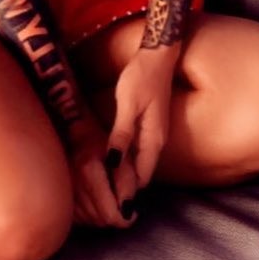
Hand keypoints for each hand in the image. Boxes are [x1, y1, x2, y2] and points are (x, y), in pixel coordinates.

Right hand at [67, 111, 139, 229]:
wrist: (77, 135)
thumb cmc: (104, 144)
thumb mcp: (123, 157)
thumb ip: (127, 183)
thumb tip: (128, 212)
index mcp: (89, 171)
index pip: (109, 214)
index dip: (125, 219)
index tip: (132, 212)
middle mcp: (73, 183)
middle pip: (100, 219)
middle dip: (115, 217)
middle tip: (123, 206)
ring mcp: (64, 190)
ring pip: (90, 221)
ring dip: (103, 217)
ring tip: (110, 202)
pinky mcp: (61, 195)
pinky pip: (79, 218)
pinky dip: (91, 216)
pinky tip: (97, 203)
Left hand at [107, 45, 179, 188]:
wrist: (157, 56)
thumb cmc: (141, 77)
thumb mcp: (127, 104)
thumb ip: (121, 135)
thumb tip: (114, 163)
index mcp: (154, 140)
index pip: (141, 177)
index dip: (126, 191)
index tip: (108, 203)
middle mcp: (157, 141)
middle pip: (141, 173)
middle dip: (124, 186)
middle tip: (101, 198)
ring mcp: (155, 133)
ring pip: (139, 162)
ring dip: (123, 172)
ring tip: (102, 184)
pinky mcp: (149, 125)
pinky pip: (138, 149)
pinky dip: (125, 157)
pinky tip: (111, 159)